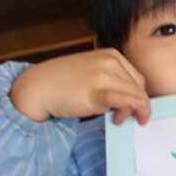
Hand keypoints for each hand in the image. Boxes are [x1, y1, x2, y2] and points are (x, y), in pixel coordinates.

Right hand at [10, 48, 150, 125]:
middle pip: (138, 88)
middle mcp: (111, 62)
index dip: (136, 95)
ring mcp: (105, 76)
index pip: (136, 79)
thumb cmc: (63, 82)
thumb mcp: (92, 72)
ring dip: (130, 112)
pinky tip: (128, 118)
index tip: (128, 107)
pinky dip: (133, 108)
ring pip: (135, 97)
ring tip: (116, 120)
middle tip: (120, 118)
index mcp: (111, 55)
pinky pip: (124, 99)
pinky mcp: (98, 92)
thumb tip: (131, 99)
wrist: (38, 87)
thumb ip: (111, 79)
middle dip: (135, 105)